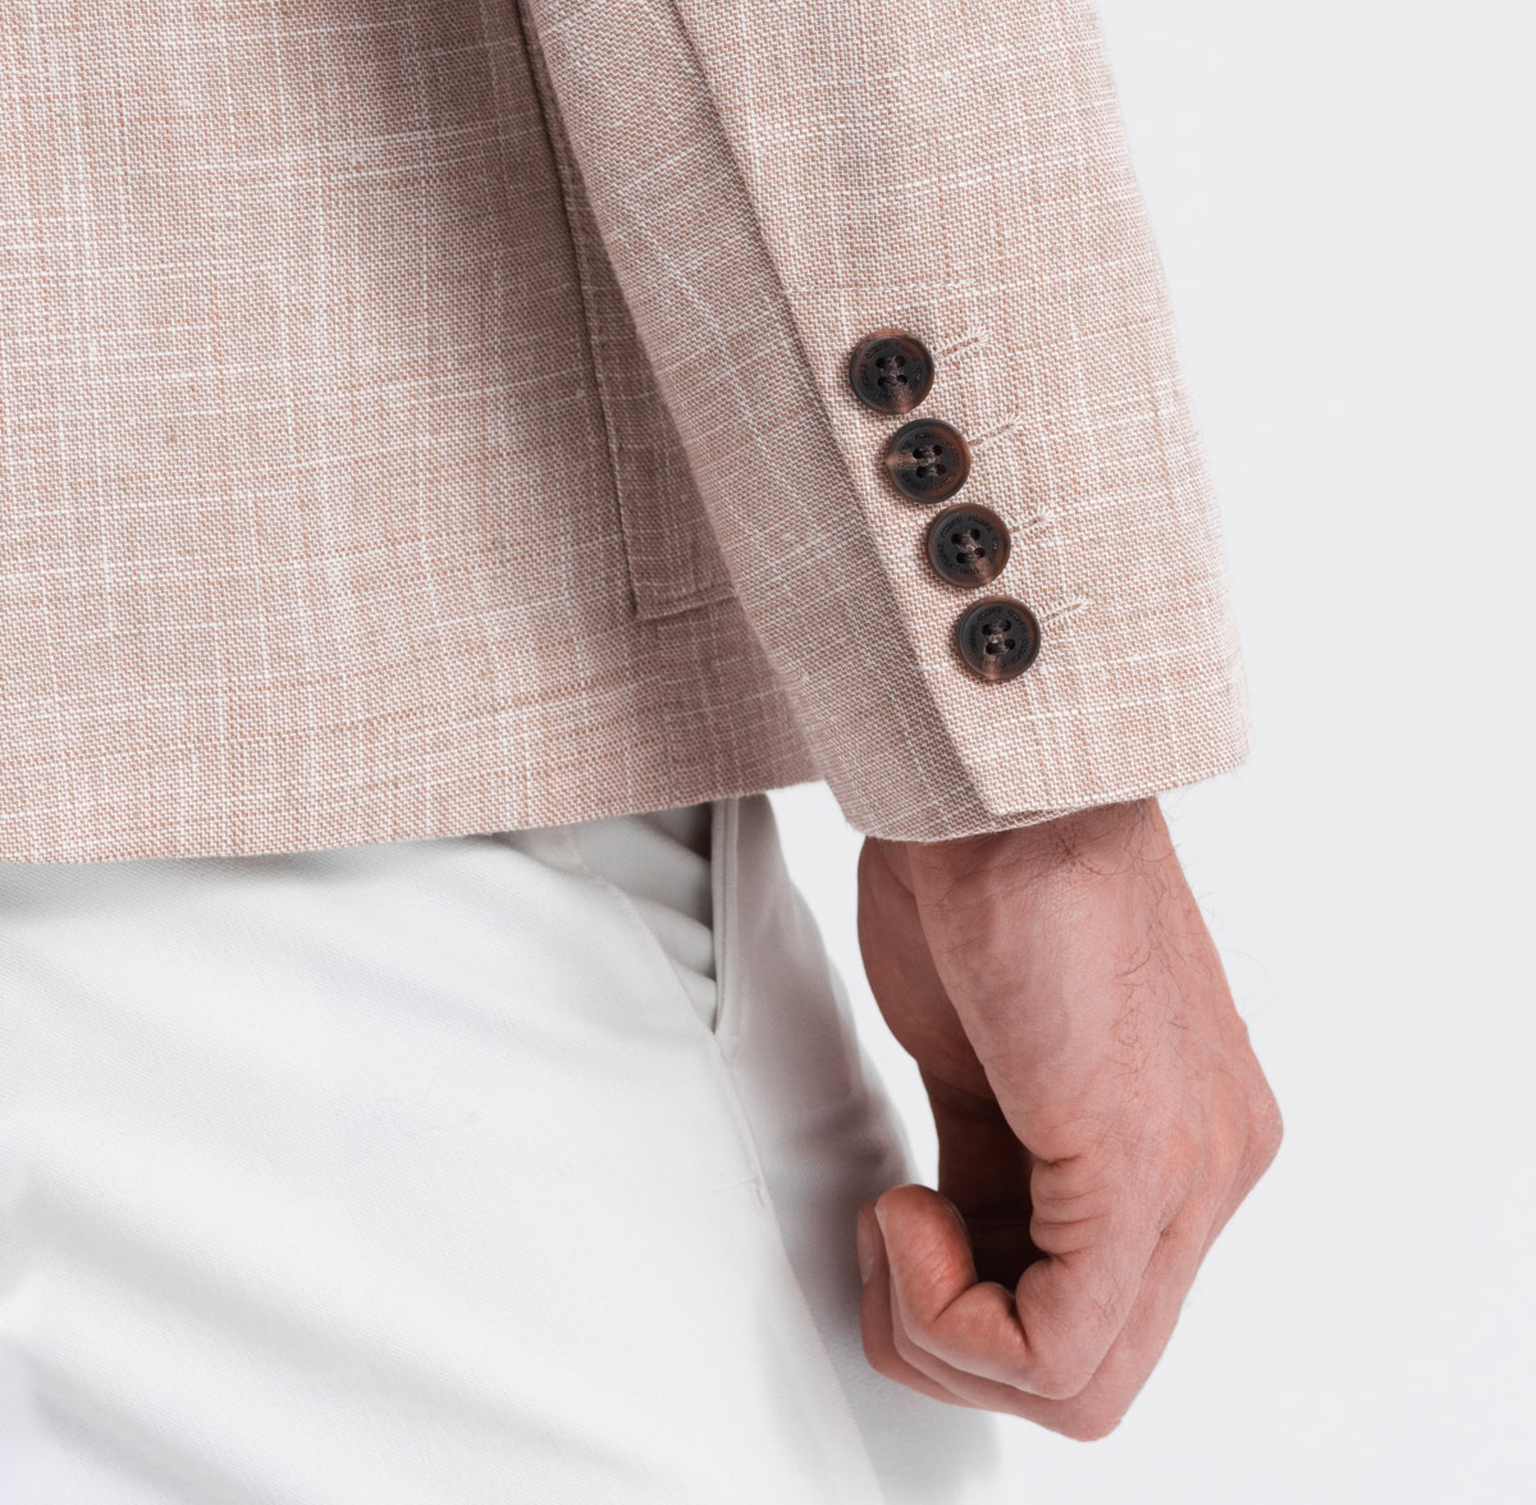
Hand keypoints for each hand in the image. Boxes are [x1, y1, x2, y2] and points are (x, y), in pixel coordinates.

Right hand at [855, 798, 1280, 1438]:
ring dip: (941, 1334)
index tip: (907, 1219)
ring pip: (1080, 1388)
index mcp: (1191, 1136)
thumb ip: (997, 1167)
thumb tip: (959, 1250)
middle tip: (891, 1245)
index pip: (1100, 1316)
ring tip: (897, 1217)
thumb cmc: (984, 874)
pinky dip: (944, 1313)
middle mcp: (1216, 1165)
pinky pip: (1053, 1351)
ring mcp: (1193, 1171)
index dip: (975, 1310)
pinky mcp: (1139, 1165)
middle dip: (956, 1346)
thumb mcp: (985, 1061)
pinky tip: (906, 1205)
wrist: (992, 778)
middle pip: (1096, 1377)